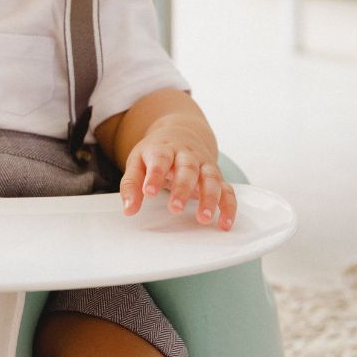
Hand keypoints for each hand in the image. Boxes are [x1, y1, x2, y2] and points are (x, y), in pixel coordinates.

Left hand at [118, 134, 236, 229]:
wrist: (180, 133)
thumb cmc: (156, 153)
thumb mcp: (137, 162)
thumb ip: (131, 185)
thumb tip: (128, 209)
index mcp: (164, 149)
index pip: (160, 159)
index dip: (155, 175)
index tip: (149, 192)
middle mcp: (187, 155)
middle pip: (188, 168)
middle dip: (183, 189)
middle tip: (175, 209)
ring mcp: (204, 165)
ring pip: (211, 178)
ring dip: (209, 198)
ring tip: (203, 218)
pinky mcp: (217, 177)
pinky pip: (227, 190)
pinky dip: (228, 206)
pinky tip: (224, 223)